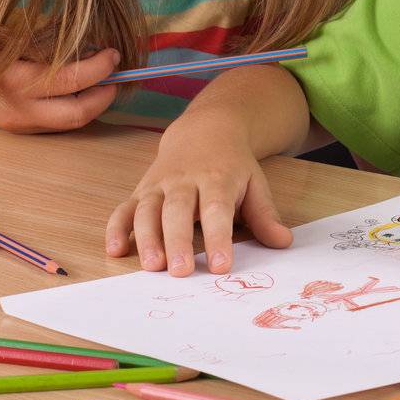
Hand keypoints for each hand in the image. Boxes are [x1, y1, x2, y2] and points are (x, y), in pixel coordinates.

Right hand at [0, 48, 122, 132]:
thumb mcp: (8, 40)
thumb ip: (44, 44)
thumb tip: (87, 43)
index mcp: (17, 80)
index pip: (71, 79)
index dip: (100, 68)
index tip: (113, 53)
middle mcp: (22, 109)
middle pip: (78, 113)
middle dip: (106, 95)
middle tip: (118, 75)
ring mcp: (22, 125)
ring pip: (71, 122)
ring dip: (94, 103)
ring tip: (105, 82)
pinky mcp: (22, 131)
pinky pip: (58, 123)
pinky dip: (76, 108)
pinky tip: (83, 91)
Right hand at [105, 113, 292, 275]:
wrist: (205, 128)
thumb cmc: (232, 165)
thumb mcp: (254, 182)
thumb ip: (265, 215)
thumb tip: (283, 243)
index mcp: (217, 178)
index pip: (217, 209)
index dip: (218, 238)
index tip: (222, 266)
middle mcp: (185, 180)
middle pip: (178, 210)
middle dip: (178, 241)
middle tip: (180, 271)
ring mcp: (160, 184)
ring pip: (148, 209)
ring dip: (147, 237)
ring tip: (152, 266)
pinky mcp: (141, 190)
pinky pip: (124, 208)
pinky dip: (116, 228)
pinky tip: (116, 250)